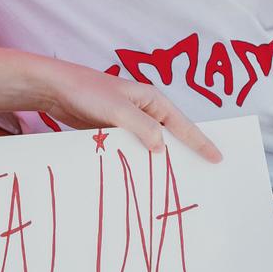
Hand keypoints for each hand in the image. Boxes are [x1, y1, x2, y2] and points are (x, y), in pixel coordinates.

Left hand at [37, 62, 220, 161]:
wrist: (55, 89)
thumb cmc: (87, 91)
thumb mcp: (118, 110)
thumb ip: (142, 128)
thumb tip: (162, 148)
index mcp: (153, 100)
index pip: (183, 125)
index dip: (201, 142)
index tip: (217, 158)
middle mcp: (144, 110)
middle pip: (169, 137)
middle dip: (181, 155)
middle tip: (197, 178)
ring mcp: (128, 122)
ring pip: (148, 145)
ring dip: (154, 161)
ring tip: (168, 182)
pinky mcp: (112, 131)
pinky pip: (130, 149)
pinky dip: (134, 160)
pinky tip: (137, 176)